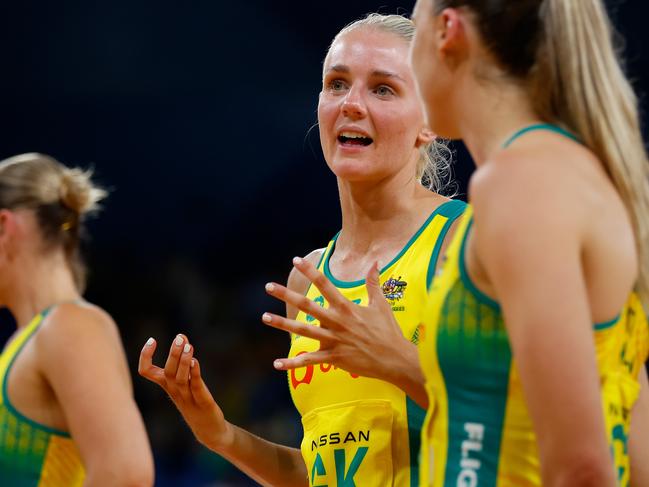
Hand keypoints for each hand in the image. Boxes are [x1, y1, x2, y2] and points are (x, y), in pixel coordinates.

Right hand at [138, 334, 232, 451]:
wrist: (208, 429)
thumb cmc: (194, 401)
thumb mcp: (185, 380)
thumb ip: (183, 360)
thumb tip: (182, 336)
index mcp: (166, 385)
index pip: (147, 372)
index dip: (145, 356)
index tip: (152, 340)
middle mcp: (174, 391)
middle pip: (168, 373)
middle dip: (173, 354)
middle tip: (179, 338)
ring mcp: (188, 398)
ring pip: (180, 380)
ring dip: (183, 362)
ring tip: (189, 346)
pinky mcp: (203, 403)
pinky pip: (196, 387)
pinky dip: (195, 374)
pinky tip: (196, 362)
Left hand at [263, 257, 411, 383]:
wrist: (395, 359)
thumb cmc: (388, 332)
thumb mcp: (381, 304)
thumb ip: (374, 283)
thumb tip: (375, 263)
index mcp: (346, 307)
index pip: (325, 284)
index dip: (310, 271)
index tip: (296, 260)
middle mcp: (337, 322)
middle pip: (307, 305)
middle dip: (286, 295)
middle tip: (268, 286)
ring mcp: (334, 340)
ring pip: (302, 331)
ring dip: (282, 324)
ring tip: (264, 317)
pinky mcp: (334, 358)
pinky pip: (309, 361)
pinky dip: (292, 364)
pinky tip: (276, 364)